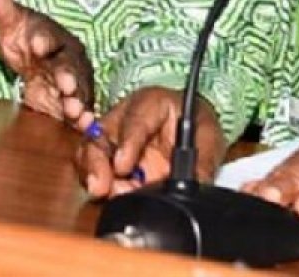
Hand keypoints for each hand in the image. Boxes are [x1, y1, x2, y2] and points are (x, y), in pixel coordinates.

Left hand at [0, 0, 93, 127]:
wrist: (39, 64)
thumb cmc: (24, 40)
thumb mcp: (9, 23)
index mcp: (53, 37)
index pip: (48, 37)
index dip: (43, 40)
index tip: (36, 44)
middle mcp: (68, 58)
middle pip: (69, 66)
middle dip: (67, 76)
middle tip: (64, 84)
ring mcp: (73, 82)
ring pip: (78, 90)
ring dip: (77, 100)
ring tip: (74, 111)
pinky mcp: (72, 103)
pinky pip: (81, 110)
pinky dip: (84, 118)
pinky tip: (84, 126)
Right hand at [74, 86, 223, 197]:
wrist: (191, 128)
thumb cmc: (197, 125)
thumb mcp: (208, 138)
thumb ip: (202, 162)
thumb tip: (197, 186)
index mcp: (152, 103)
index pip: (136, 120)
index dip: (127, 143)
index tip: (123, 166)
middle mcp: (125, 116)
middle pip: (101, 133)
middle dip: (97, 162)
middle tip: (101, 187)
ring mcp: (112, 136)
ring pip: (90, 151)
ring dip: (93, 175)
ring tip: (105, 194)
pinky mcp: (108, 157)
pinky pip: (91, 169)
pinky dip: (95, 184)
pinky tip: (107, 196)